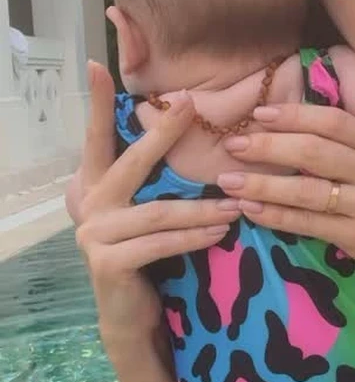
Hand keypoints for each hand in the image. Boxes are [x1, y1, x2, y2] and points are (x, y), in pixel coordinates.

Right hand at [73, 63, 241, 354]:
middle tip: (192, 104)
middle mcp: (89, 204)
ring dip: (203, 207)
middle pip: (131, 162)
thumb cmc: (150, 256)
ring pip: (158, 211)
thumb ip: (155, 180)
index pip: (97, 137)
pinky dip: (194, 237)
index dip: (98, 103)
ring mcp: (94, 234)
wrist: (133, 317)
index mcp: (96, 185)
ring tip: (238, 202)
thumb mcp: (150, 212)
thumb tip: (190, 130)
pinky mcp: (108, 263)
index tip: (98, 64)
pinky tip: (222, 234)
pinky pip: (160, 243)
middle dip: (163, 132)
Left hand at [217, 102, 354, 294]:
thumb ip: (349, 147)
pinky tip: (251, 211)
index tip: (260, 112)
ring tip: (228, 181)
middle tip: (233, 144)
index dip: (295, 114)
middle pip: (314, 151)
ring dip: (263, 185)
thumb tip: (291, 127)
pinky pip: (309, 224)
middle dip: (269, 146)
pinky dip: (277, 216)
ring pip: (307, 190)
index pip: (333, 121)